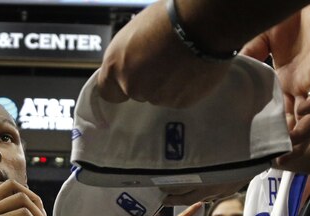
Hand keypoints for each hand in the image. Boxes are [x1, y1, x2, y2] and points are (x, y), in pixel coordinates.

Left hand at [97, 0, 230, 106]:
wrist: (202, 24)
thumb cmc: (168, 19)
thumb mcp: (133, 34)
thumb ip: (127, 57)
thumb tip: (130, 62)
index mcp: (116, 66)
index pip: (107, 92)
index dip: (118, 87)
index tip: (129, 78)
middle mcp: (132, 86)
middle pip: (136, 92)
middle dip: (147, 80)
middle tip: (163, 61)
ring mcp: (156, 97)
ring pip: (159, 95)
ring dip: (167, 83)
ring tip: (180, 62)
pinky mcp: (179, 102)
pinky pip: (179, 97)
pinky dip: (184, 87)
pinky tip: (191, 68)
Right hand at [241, 0, 309, 161]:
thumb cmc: (286, 19)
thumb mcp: (256, 44)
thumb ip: (245, 62)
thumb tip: (223, 79)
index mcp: (283, 83)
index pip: (278, 115)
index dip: (272, 134)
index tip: (259, 151)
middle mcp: (300, 85)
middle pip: (298, 121)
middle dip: (290, 143)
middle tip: (276, 161)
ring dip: (304, 131)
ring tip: (290, 146)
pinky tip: (304, 109)